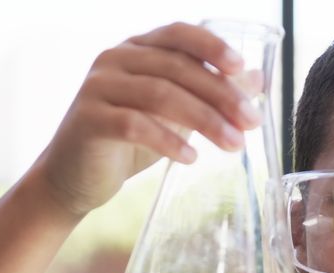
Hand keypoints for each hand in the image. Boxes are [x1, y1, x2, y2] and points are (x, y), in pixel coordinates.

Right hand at [29, 22, 262, 215]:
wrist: (76, 176)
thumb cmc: (130, 141)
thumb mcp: (175, 114)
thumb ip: (209, 92)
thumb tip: (257, 78)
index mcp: (137, 48)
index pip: (178, 34)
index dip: (211, 46)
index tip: (240, 67)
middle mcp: (115, 58)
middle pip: (176, 68)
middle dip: (220, 95)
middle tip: (251, 122)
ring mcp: (99, 86)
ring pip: (160, 95)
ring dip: (204, 120)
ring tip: (233, 145)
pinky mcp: (89, 119)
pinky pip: (135, 125)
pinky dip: (168, 141)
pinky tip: (192, 158)